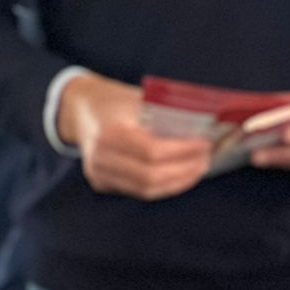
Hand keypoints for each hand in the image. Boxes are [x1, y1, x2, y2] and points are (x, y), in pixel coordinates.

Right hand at [57, 74, 213, 200]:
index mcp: (111, 132)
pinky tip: (181, 175)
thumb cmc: (117, 101)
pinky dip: (163, 185)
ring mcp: (99, 174)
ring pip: (145, 188)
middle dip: (184, 170)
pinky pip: (138, 190)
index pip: (151, 151)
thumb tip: (207, 126)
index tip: (205, 144)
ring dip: (177, 182)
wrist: (82, 109)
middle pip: (149, 175)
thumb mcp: (140, 99)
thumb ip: (167, 115)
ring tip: (198, 169)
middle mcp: (101, 157)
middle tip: (206, 159)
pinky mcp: (102, 183)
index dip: (182, 150)